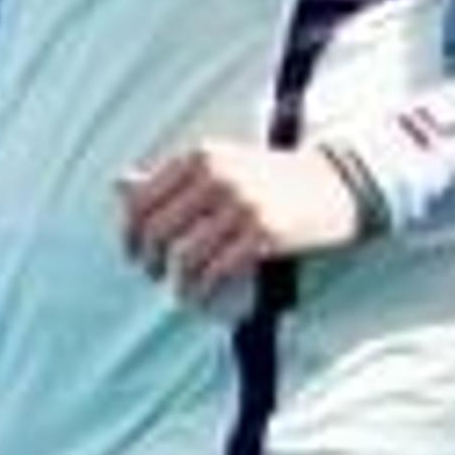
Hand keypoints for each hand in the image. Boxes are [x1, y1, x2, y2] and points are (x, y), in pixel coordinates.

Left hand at [115, 139, 365, 307]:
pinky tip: (203, 297)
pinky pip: (217, 270)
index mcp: (201, 156)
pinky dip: (204, 290)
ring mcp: (241, 204)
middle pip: (159, 229)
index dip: (130, 233)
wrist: (335, 183)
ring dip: (178, 283)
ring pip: (186, 255)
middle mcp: (217, 176)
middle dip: (150, 261)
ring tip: (182, 294)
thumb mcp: (222, 164)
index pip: (143, 199)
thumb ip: (173, 176)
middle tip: (154, 277)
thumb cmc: (272, 178)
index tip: (134, 253)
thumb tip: (119, 184)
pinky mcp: (264, 232)